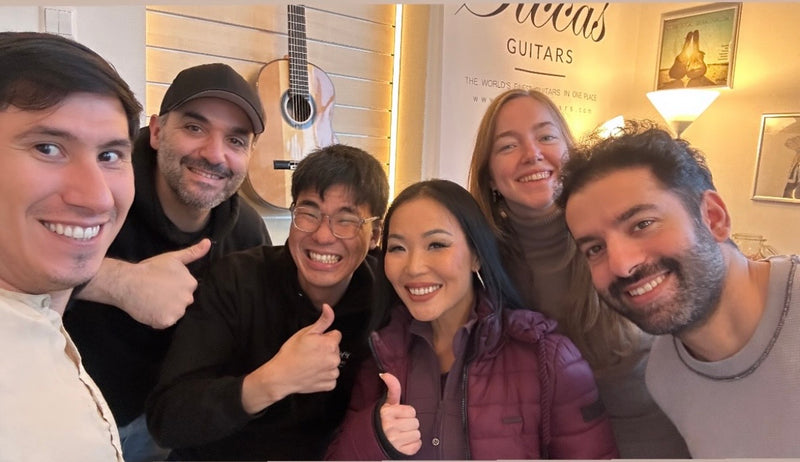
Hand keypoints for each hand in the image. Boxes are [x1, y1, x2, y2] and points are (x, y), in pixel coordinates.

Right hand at [76, 239, 210, 328]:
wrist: (128, 282)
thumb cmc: (150, 268)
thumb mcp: (173, 257)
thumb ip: (193, 252)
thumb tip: (209, 242)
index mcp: (191, 283)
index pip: (187, 289)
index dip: (174, 287)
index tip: (163, 283)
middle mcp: (188, 298)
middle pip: (182, 302)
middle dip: (172, 299)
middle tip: (156, 292)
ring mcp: (177, 311)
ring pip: (174, 313)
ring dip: (166, 310)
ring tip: (152, 300)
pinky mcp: (166, 321)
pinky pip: (164, 323)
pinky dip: (157, 319)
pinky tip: (149, 309)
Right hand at [241, 304, 342, 413]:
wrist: (281, 376)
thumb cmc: (290, 354)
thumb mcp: (305, 333)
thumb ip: (322, 321)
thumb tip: (328, 308)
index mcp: (330, 344)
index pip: (336, 335)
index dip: (324, 337)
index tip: (314, 342)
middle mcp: (334, 359)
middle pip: (335, 349)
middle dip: (325, 349)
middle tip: (310, 353)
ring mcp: (332, 373)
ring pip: (333, 363)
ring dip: (325, 363)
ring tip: (310, 364)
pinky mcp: (329, 385)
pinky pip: (331, 377)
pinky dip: (324, 376)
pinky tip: (313, 373)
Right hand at [379, 372, 420, 455]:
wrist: (372, 441)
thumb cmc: (382, 421)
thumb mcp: (386, 405)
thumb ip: (392, 389)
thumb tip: (385, 373)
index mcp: (387, 413)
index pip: (411, 411)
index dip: (407, 414)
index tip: (399, 416)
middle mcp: (389, 427)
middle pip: (415, 423)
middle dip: (410, 424)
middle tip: (400, 426)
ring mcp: (394, 440)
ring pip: (417, 434)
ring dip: (411, 435)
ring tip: (402, 434)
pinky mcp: (399, 452)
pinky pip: (416, 446)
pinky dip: (412, 445)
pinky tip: (404, 442)